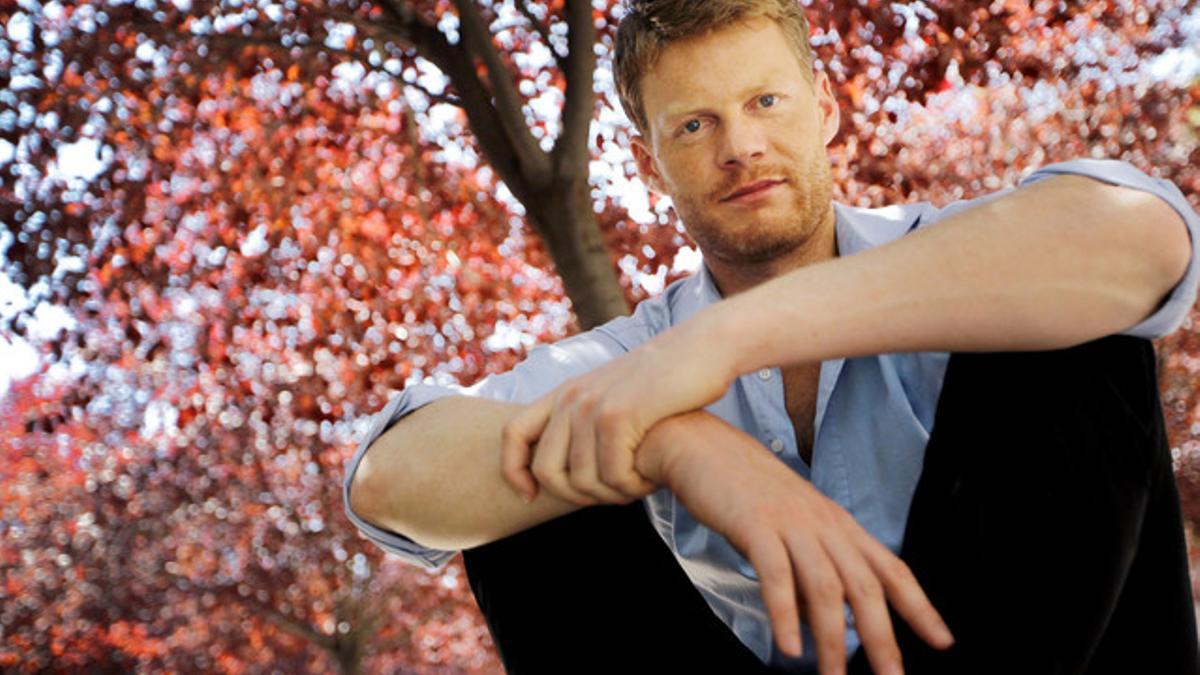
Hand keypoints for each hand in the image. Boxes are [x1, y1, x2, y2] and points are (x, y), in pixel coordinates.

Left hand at [500, 310, 737, 504]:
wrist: (703, 350)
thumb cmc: (666, 384)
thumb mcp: (614, 396)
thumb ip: (587, 423)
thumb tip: (569, 470)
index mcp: (564, 392)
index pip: (512, 434)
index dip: (512, 471)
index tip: (530, 496)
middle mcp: (571, 397)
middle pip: (545, 470)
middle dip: (575, 496)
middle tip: (610, 495)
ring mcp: (593, 405)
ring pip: (581, 479)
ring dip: (611, 493)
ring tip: (637, 485)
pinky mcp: (619, 415)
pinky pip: (613, 475)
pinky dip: (632, 487)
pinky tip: (650, 479)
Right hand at [658, 411, 954, 674]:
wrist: (704, 448)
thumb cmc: (747, 491)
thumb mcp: (793, 527)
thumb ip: (812, 569)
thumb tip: (823, 621)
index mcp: (838, 524)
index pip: (891, 568)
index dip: (920, 606)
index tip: (943, 641)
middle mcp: (823, 524)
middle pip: (865, 587)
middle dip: (883, 638)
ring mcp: (791, 524)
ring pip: (825, 589)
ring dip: (833, 641)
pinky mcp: (756, 526)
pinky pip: (777, 576)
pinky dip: (786, 614)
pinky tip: (789, 647)